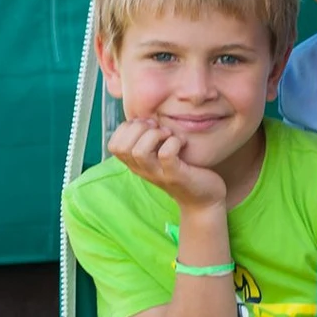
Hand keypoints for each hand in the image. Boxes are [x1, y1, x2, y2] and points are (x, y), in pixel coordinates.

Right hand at [109, 118, 226, 210]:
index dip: (127, 128)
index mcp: (136, 163)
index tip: (146, 126)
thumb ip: (149, 139)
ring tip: (168, 135)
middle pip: (122, 147)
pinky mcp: (175, 175)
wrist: (203, 199)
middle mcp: (142, 170)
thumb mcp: (159, 154)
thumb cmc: (182, 169)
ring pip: (138, 152)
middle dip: (139, 128)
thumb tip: (145, 117)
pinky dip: (173, 142)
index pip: (113, 145)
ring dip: (154, 135)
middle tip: (158, 128)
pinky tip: (181, 142)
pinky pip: (166, 155)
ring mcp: (158, 174)